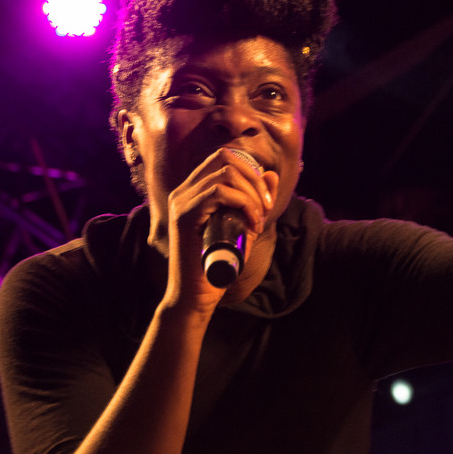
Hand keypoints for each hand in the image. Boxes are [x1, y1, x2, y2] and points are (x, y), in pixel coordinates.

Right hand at [163, 148, 276, 312]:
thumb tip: (271, 174)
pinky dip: (243, 203)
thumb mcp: (244, 226)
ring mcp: (181, 201)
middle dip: (254, 179)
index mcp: (193, 190)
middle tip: (266, 207)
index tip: (265, 200)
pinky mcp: (184, 216)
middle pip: (225, 157)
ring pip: (225, 173)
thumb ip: (256, 201)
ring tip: (258, 218)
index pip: (223, 157)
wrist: (196, 296)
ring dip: (251, 193)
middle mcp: (184, 191)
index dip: (251, 171)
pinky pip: (218, 193)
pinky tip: (251, 222)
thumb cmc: (219, 264)